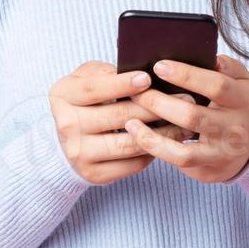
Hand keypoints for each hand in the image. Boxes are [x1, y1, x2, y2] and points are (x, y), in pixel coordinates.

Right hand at [48, 61, 192, 184]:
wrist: (67, 141)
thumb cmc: (85, 101)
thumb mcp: (86, 78)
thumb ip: (105, 72)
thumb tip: (139, 74)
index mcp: (62, 96)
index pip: (95, 89)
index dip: (121, 84)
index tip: (148, 78)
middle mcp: (67, 126)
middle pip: (117, 116)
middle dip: (155, 107)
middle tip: (185, 99)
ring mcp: (79, 154)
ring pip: (129, 143)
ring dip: (163, 133)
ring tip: (186, 124)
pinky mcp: (94, 175)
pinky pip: (132, 164)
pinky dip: (153, 152)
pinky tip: (170, 142)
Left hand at [124, 54, 248, 183]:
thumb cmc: (237, 102)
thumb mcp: (241, 80)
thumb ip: (227, 66)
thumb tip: (205, 56)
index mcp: (244, 99)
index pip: (216, 86)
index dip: (187, 76)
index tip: (159, 66)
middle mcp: (235, 128)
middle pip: (194, 117)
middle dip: (160, 103)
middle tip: (137, 92)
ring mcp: (222, 152)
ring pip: (184, 148)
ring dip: (153, 134)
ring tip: (130, 120)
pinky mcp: (210, 169)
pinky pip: (179, 161)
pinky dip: (157, 149)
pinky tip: (139, 136)